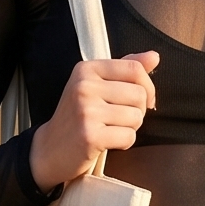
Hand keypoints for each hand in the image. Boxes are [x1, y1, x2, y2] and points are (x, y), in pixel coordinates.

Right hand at [30, 51, 159, 189]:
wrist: (49, 149)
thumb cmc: (78, 115)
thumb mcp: (96, 85)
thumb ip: (125, 69)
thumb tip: (154, 56)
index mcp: (86, 69)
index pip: (134, 68)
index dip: (148, 87)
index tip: (142, 101)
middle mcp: (84, 86)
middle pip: (139, 94)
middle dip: (138, 111)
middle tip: (120, 119)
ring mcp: (86, 111)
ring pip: (136, 117)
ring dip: (130, 128)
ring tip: (111, 130)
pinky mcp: (90, 136)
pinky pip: (128, 137)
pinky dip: (124, 143)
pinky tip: (108, 142)